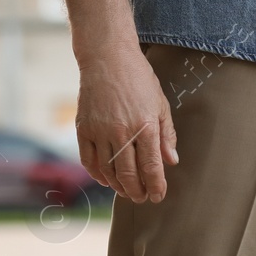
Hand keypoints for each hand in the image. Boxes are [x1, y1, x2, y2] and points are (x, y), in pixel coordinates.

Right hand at [75, 43, 177, 203]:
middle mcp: (122, 132)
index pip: (151, 168)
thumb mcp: (161, 104)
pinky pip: (89, 161)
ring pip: (108, 172)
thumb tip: (171, 161)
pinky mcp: (84, 128)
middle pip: (129, 175)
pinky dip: (97, 175)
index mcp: (145, 126)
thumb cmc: (139, 79)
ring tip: (127, 191)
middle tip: (142, 198)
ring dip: (118, 187)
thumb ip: (166, 135)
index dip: (156, 186)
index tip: (158, 196)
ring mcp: (100, 131)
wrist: (107, 58)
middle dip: (137, 192)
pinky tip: (107, 180)